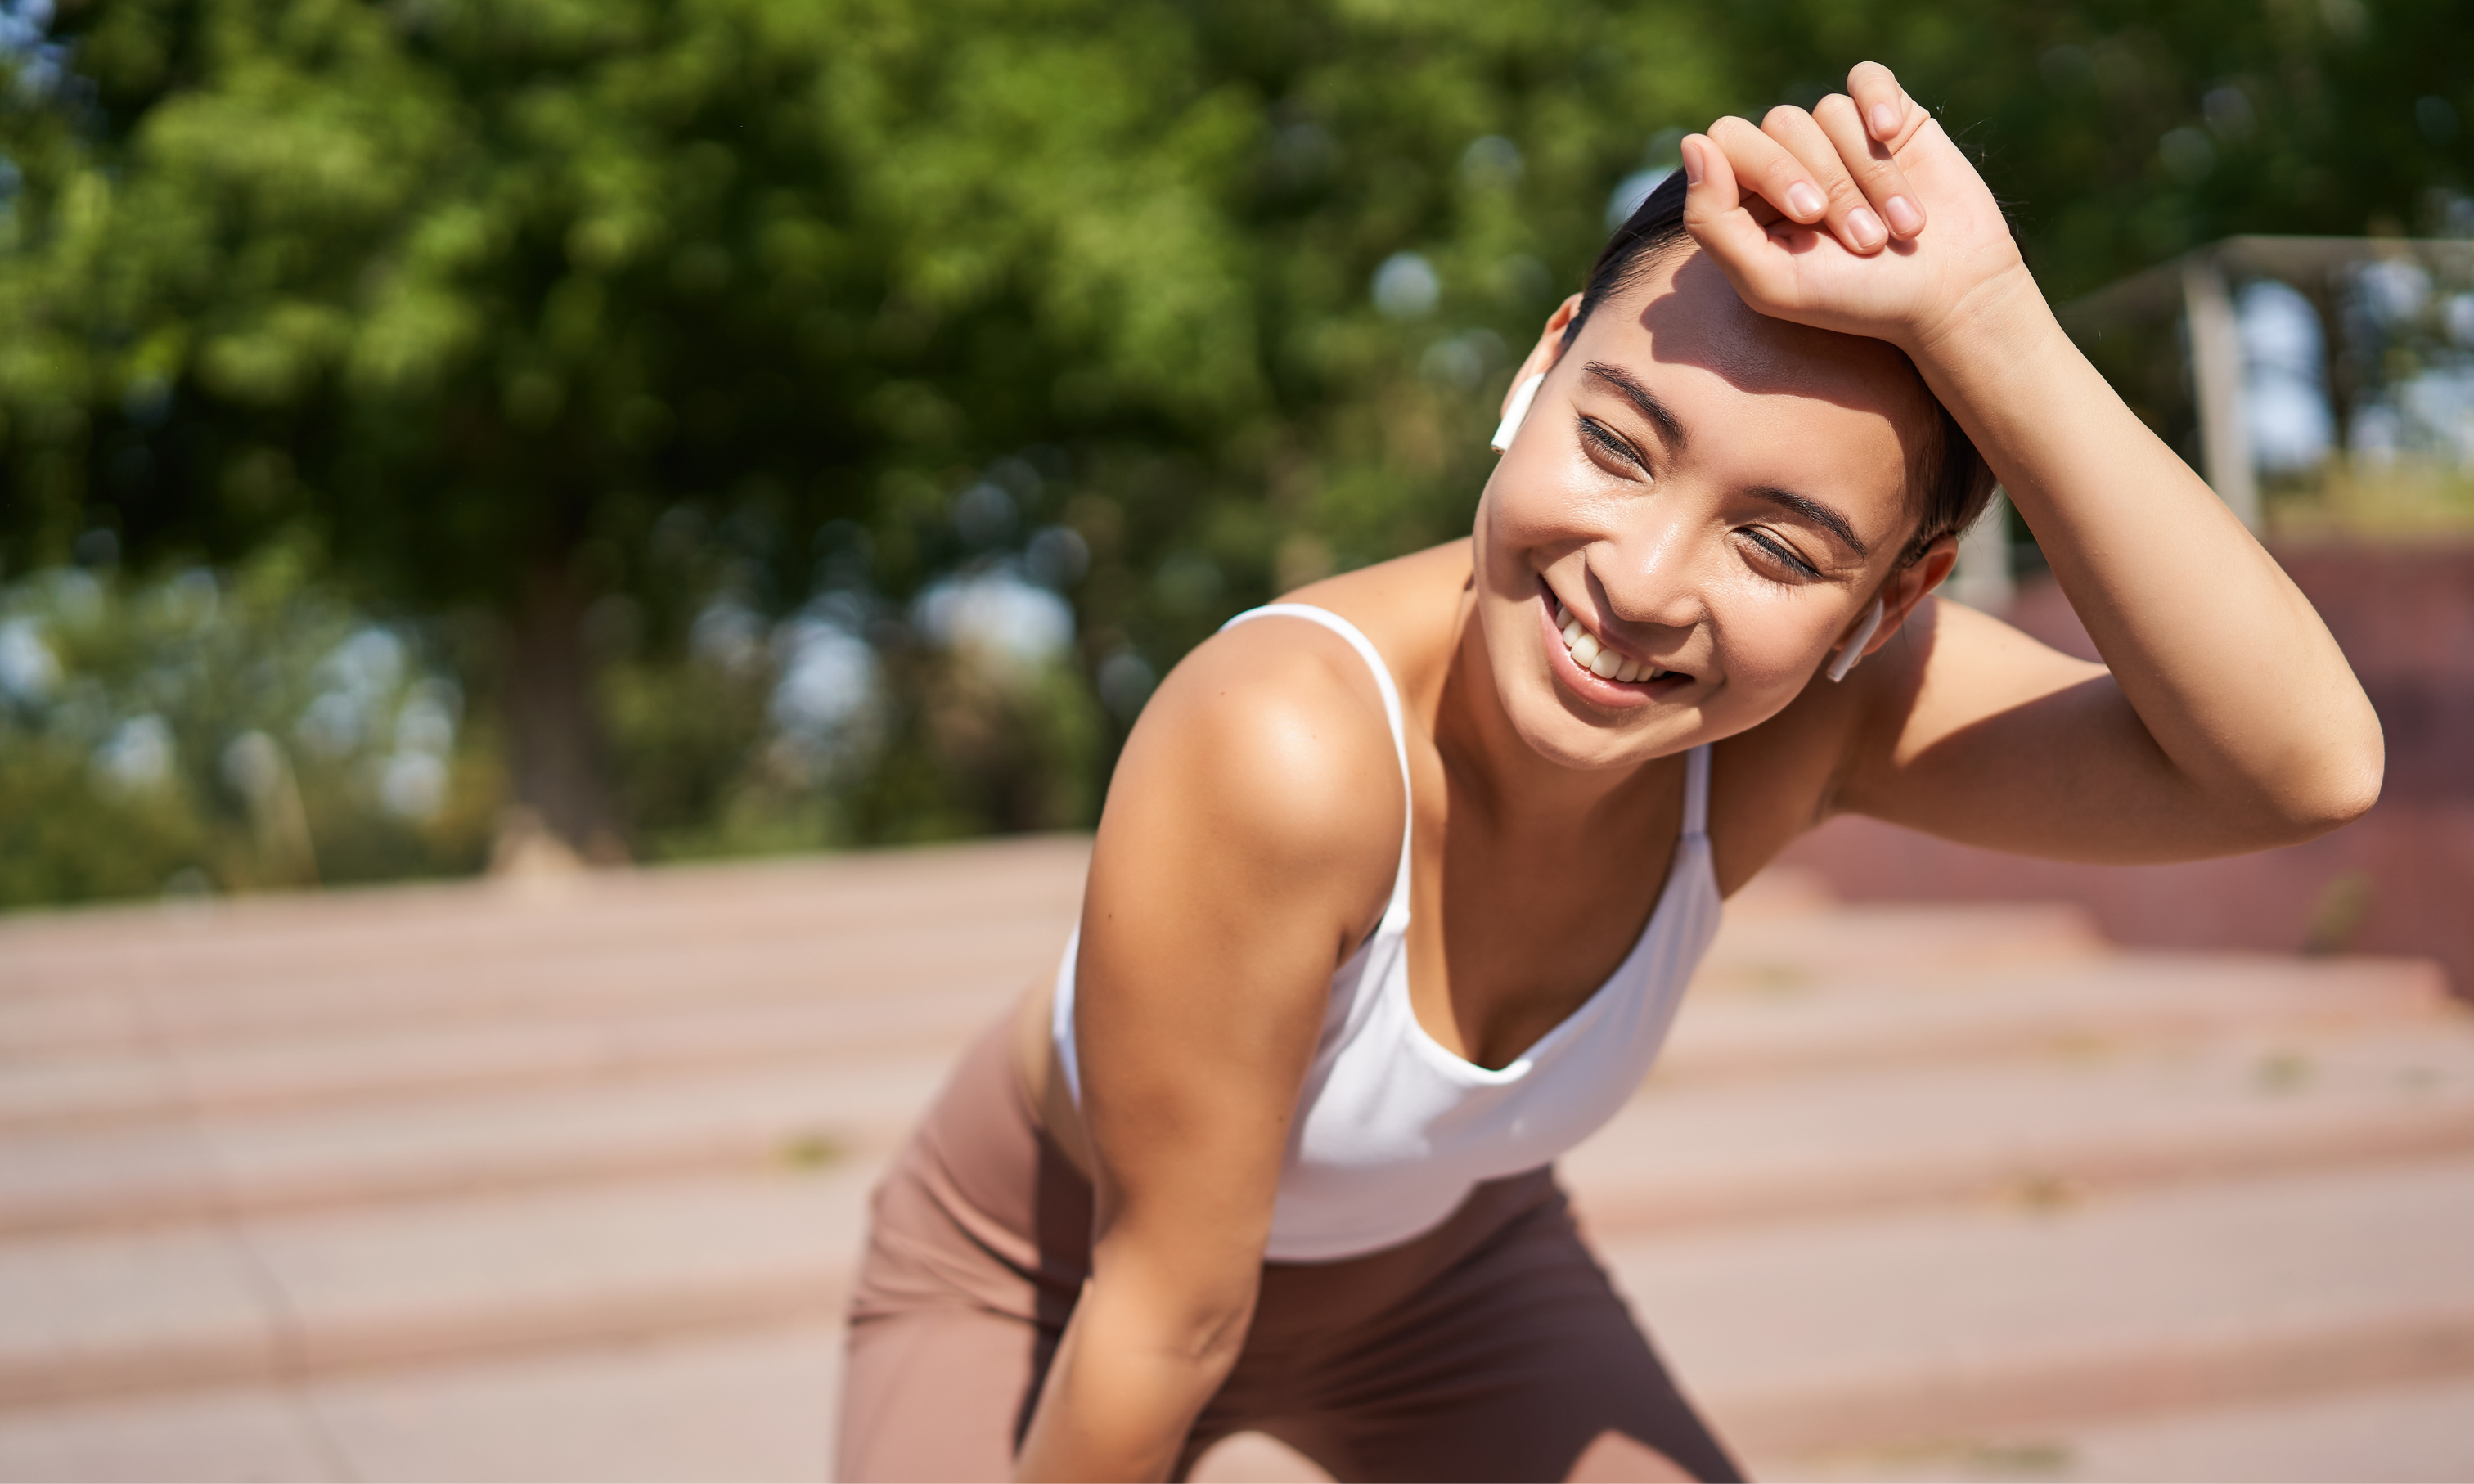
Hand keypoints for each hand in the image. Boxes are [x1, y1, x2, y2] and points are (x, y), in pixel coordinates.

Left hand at [1679, 62, 2030, 352]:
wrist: (1947, 295)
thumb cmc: (1854, 300)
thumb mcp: (1770, 281)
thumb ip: (1713, 222)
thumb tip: (1692, 143)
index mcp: (1748, 197)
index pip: (1728, 143)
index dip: (1770, 170)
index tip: (1809, 217)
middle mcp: (1788, 160)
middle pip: (1780, 124)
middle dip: (1827, 181)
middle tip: (1864, 241)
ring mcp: (1837, 137)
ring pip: (1829, 112)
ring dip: (1869, 174)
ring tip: (1899, 228)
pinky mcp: (1889, 117)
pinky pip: (1866, 79)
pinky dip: (1877, 102)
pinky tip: (1892, 135)